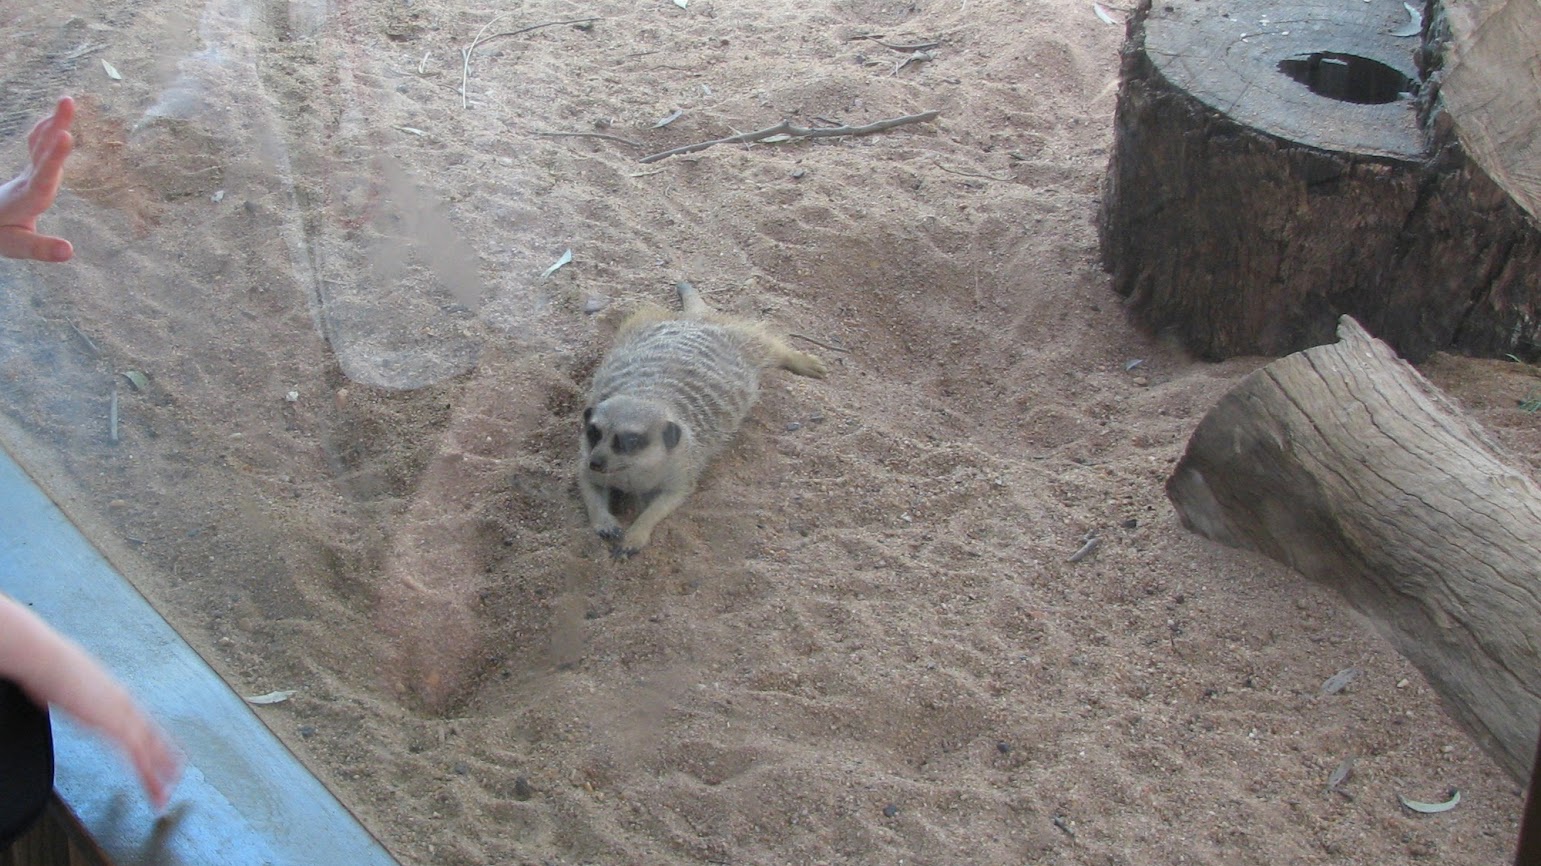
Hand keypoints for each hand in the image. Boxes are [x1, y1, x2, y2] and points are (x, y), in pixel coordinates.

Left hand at [0, 96, 75, 261]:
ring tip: (67, 101)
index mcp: (27, 199)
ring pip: (39, 144)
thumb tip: (69, 251)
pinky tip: (54, 120)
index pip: (43, 176)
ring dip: (53, 122)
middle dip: (56, 126)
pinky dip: (45, 131)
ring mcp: (26, 174)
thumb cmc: (0, 236)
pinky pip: (36, 146)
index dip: (55, 156)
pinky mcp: (28, 172)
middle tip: (67, 101)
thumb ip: (41, 249)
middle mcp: (27, 181)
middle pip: (41, 150)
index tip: (67, 136)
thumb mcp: (17, 247)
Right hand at [0, 594, 182, 808]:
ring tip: (166, 791)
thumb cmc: (52, 667)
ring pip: (149, 750)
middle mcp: (126, 704)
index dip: (158, 738)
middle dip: (165, 757)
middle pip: (153, 736)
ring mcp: (122, 715)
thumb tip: (74, 695)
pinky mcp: (113, 726)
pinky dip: (146, 773)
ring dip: (158, 773)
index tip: (168, 748)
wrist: (49, 659)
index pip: (144, 720)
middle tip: (177, 773)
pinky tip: (152, 785)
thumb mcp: (74, 682)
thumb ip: (81, 692)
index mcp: (118, 693)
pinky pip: (136, 755)